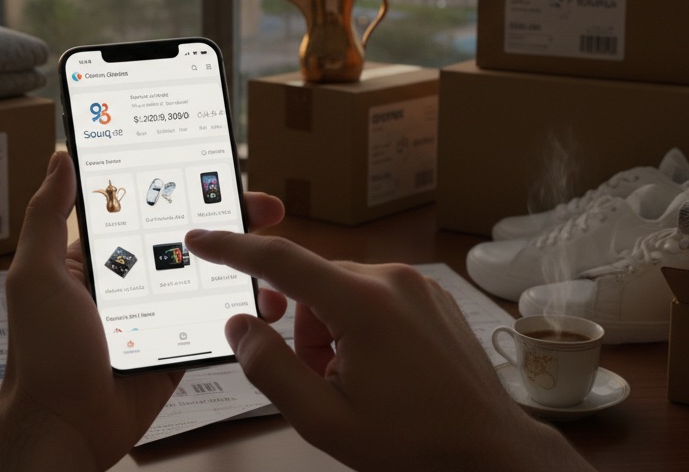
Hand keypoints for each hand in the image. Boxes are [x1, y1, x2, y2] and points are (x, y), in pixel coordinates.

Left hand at [0, 152, 285, 471]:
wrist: (61, 427)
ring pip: (208, 279)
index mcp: (98, 258)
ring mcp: (158, 315)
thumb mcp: (36, 274)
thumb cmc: (42, 351)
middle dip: (230, 220)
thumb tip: (62, 156)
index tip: (220, 169)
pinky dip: (241, 310)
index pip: (149, 210)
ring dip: (243, 265)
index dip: (185, 187)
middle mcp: (131, 281)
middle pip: (189, 240)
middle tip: (267, 208)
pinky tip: (266, 298)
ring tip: (276, 257)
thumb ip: (48, 215)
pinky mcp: (177, 348)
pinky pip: (214, 323)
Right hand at [184, 231, 594, 471]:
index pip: (280, 261)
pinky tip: (379, 372)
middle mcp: (392, 280)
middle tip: (317, 381)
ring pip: (341, 292)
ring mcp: (417, 286)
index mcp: (363, 304)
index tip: (199, 239)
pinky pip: (374, 297)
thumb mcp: (324, 419)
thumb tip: (239, 326)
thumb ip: (269, 368)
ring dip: (330, 331)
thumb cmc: (414, 443)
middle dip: (299, 329)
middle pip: (311, 285)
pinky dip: (359, 327)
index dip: (232, 249)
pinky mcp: (432, 297)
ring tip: (354, 384)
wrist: (489, 452)